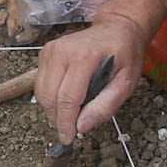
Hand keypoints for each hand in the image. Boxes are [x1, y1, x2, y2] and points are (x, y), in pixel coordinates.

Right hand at [37, 14, 147, 145]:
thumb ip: (105, 106)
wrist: (117, 28)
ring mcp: (51, 50)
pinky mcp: (45, 52)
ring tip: (68, 115)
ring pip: (41, 92)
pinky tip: (64, 99)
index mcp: (84, 57)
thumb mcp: (126, 83)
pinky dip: (50, 97)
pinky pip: (40, 84)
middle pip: (50, 97)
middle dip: (58, 119)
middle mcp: (62, 51)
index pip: (68, 98)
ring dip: (52, 110)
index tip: (68, 138)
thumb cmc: (124, 54)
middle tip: (69, 130)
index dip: (66, 123)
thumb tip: (82, 127)